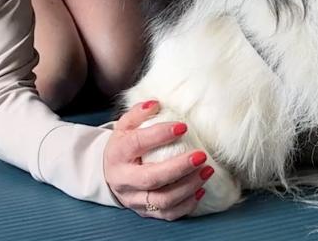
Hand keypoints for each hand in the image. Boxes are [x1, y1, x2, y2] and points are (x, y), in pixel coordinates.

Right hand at [104, 100, 214, 219]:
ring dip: (188, 187)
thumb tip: (156, 103)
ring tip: (207, 171)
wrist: (110, 173)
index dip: (159, 135)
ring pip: (162, 200)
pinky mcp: (145, 212)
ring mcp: (134, 199)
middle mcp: (123, 180)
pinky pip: (168, 214)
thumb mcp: (125, 127)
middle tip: (201, 156)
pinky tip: (200, 190)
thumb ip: (139, 113)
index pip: (137, 143)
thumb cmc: (124, 146)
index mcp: (117, 154)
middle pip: (151, 178)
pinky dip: (186, 204)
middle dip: (179, 167)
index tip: (183, 127)